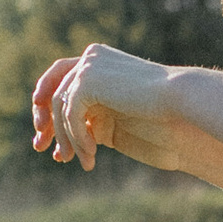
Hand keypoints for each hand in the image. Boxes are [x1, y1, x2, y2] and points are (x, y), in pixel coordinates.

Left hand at [31, 45, 222, 186]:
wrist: (182, 105)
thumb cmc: (162, 115)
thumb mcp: (119, 117)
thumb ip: (94, 117)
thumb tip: (66, 138)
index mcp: (100, 63)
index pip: (60, 79)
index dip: (47, 106)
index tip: (41, 134)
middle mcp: (91, 60)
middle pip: (53, 91)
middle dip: (46, 123)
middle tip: (40, 148)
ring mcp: (89, 67)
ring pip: (59, 106)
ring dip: (66, 137)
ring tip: (76, 160)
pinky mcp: (89, 81)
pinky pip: (70, 113)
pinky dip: (77, 137)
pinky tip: (90, 154)